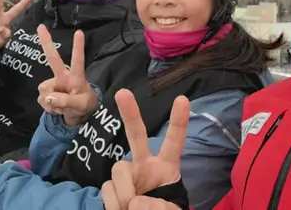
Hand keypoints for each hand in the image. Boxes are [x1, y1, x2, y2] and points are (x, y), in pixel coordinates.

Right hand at [37, 25, 96, 126]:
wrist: (76, 115)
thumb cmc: (83, 104)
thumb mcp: (80, 106)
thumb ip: (66, 102)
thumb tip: (48, 97)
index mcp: (76, 76)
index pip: (78, 61)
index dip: (78, 47)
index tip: (79, 32)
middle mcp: (63, 76)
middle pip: (53, 58)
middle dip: (46, 42)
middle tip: (40, 27)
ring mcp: (53, 83)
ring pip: (45, 90)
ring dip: (52, 103)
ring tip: (62, 106)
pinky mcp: (45, 92)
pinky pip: (42, 100)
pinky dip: (48, 108)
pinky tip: (55, 107)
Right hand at [100, 89, 188, 209]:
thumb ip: (159, 207)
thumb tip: (134, 201)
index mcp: (166, 168)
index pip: (174, 142)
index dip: (178, 122)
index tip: (183, 99)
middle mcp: (144, 165)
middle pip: (136, 135)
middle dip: (130, 113)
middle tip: (122, 92)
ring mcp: (127, 174)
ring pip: (118, 169)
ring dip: (124, 193)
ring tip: (130, 209)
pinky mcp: (111, 187)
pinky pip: (108, 189)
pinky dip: (114, 204)